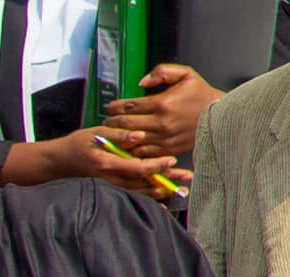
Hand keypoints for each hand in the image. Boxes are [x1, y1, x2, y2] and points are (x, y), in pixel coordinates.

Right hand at [31, 128, 190, 197]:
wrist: (59, 162)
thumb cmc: (78, 144)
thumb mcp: (95, 133)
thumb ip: (118, 134)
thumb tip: (139, 135)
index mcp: (107, 164)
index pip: (136, 167)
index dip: (155, 166)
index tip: (172, 161)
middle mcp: (109, 179)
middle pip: (142, 182)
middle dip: (165, 180)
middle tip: (186, 177)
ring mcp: (109, 187)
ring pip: (138, 192)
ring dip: (160, 191)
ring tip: (180, 190)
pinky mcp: (110, 190)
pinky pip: (131, 196)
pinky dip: (147, 199)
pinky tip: (162, 202)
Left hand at [105, 63, 223, 156]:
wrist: (221, 117)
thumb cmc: (201, 95)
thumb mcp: (187, 74)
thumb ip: (163, 71)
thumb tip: (141, 82)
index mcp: (162, 103)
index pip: (129, 106)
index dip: (115, 107)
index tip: (110, 107)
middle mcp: (160, 122)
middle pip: (125, 124)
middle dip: (112, 122)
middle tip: (107, 121)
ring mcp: (162, 138)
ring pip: (130, 140)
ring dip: (118, 137)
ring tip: (111, 134)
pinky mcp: (165, 149)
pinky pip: (141, 152)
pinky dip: (130, 150)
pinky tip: (125, 146)